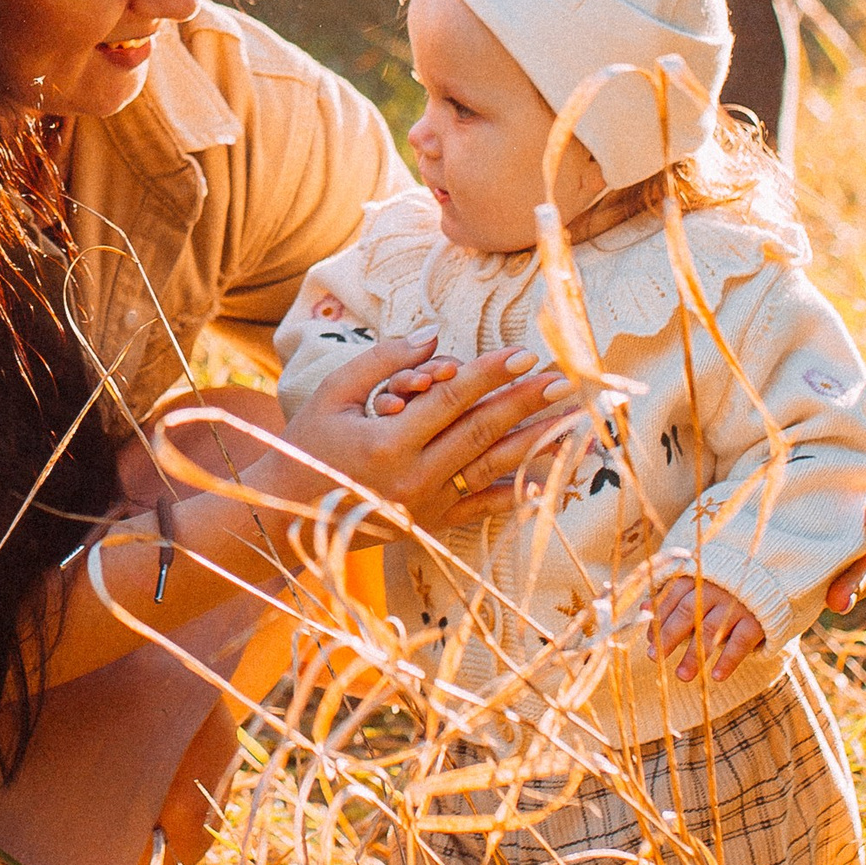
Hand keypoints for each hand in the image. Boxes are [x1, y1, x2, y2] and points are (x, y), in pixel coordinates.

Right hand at [281, 336, 583, 528]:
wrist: (288, 512)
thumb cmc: (308, 443)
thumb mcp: (333, 392)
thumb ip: (383, 361)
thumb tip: (434, 337)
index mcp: (386, 442)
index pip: (450, 400)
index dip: (488, 374)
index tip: (523, 353)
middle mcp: (412, 478)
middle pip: (481, 433)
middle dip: (525, 403)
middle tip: (563, 380)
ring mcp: (425, 507)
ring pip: (492, 471)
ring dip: (538, 446)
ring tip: (577, 429)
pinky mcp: (431, 526)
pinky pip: (482, 510)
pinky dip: (518, 495)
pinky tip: (551, 480)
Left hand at [649, 571, 769, 683]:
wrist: (773, 576)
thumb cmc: (727, 583)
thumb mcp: (701, 581)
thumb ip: (673, 593)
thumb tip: (644, 609)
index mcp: (700, 576)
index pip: (673, 597)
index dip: (659, 619)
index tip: (649, 641)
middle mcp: (716, 589)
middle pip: (687, 613)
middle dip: (669, 636)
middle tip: (653, 659)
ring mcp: (737, 604)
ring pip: (711, 630)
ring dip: (694, 654)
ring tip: (682, 676)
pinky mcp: (758, 619)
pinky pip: (741, 642)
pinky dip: (729, 660)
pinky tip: (716, 676)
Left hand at [824, 354, 865, 612]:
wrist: (801, 492)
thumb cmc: (835, 459)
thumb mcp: (848, 430)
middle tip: (857, 579)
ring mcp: (850, 563)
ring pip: (859, 584)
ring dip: (850, 592)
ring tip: (836, 602)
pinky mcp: (821, 576)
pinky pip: (830, 592)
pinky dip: (824, 596)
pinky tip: (809, 603)